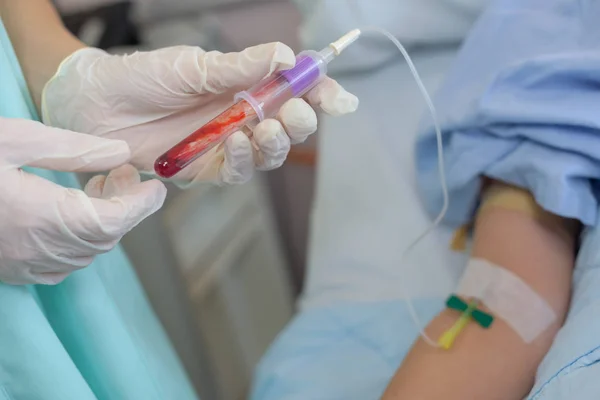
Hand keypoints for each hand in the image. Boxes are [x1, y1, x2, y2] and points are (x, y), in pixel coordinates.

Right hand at [0, 117, 165, 284]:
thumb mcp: (12, 141)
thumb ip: (69, 149)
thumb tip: (122, 153)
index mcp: (40, 216)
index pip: (113, 221)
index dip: (142, 205)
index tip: (157, 188)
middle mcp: (36, 249)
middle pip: (104, 237)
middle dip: (125, 207)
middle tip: (124, 175)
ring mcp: (22, 265)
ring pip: (86, 253)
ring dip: (104, 223)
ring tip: (98, 187)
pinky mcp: (10, 270)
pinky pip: (62, 265)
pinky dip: (80, 242)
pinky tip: (71, 216)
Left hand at [41, 43, 357, 183]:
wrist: (98, 103)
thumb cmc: (145, 76)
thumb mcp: (196, 66)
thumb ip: (241, 67)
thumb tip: (286, 57)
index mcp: (246, 85)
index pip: (294, 93)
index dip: (321, 96)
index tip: (340, 100)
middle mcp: (243, 116)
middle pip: (290, 127)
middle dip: (302, 122)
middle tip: (297, 112)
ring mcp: (226, 144)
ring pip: (269, 154)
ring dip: (277, 144)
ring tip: (268, 127)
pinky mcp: (206, 167)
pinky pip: (236, 171)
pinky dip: (242, 160)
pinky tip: (235, 142)